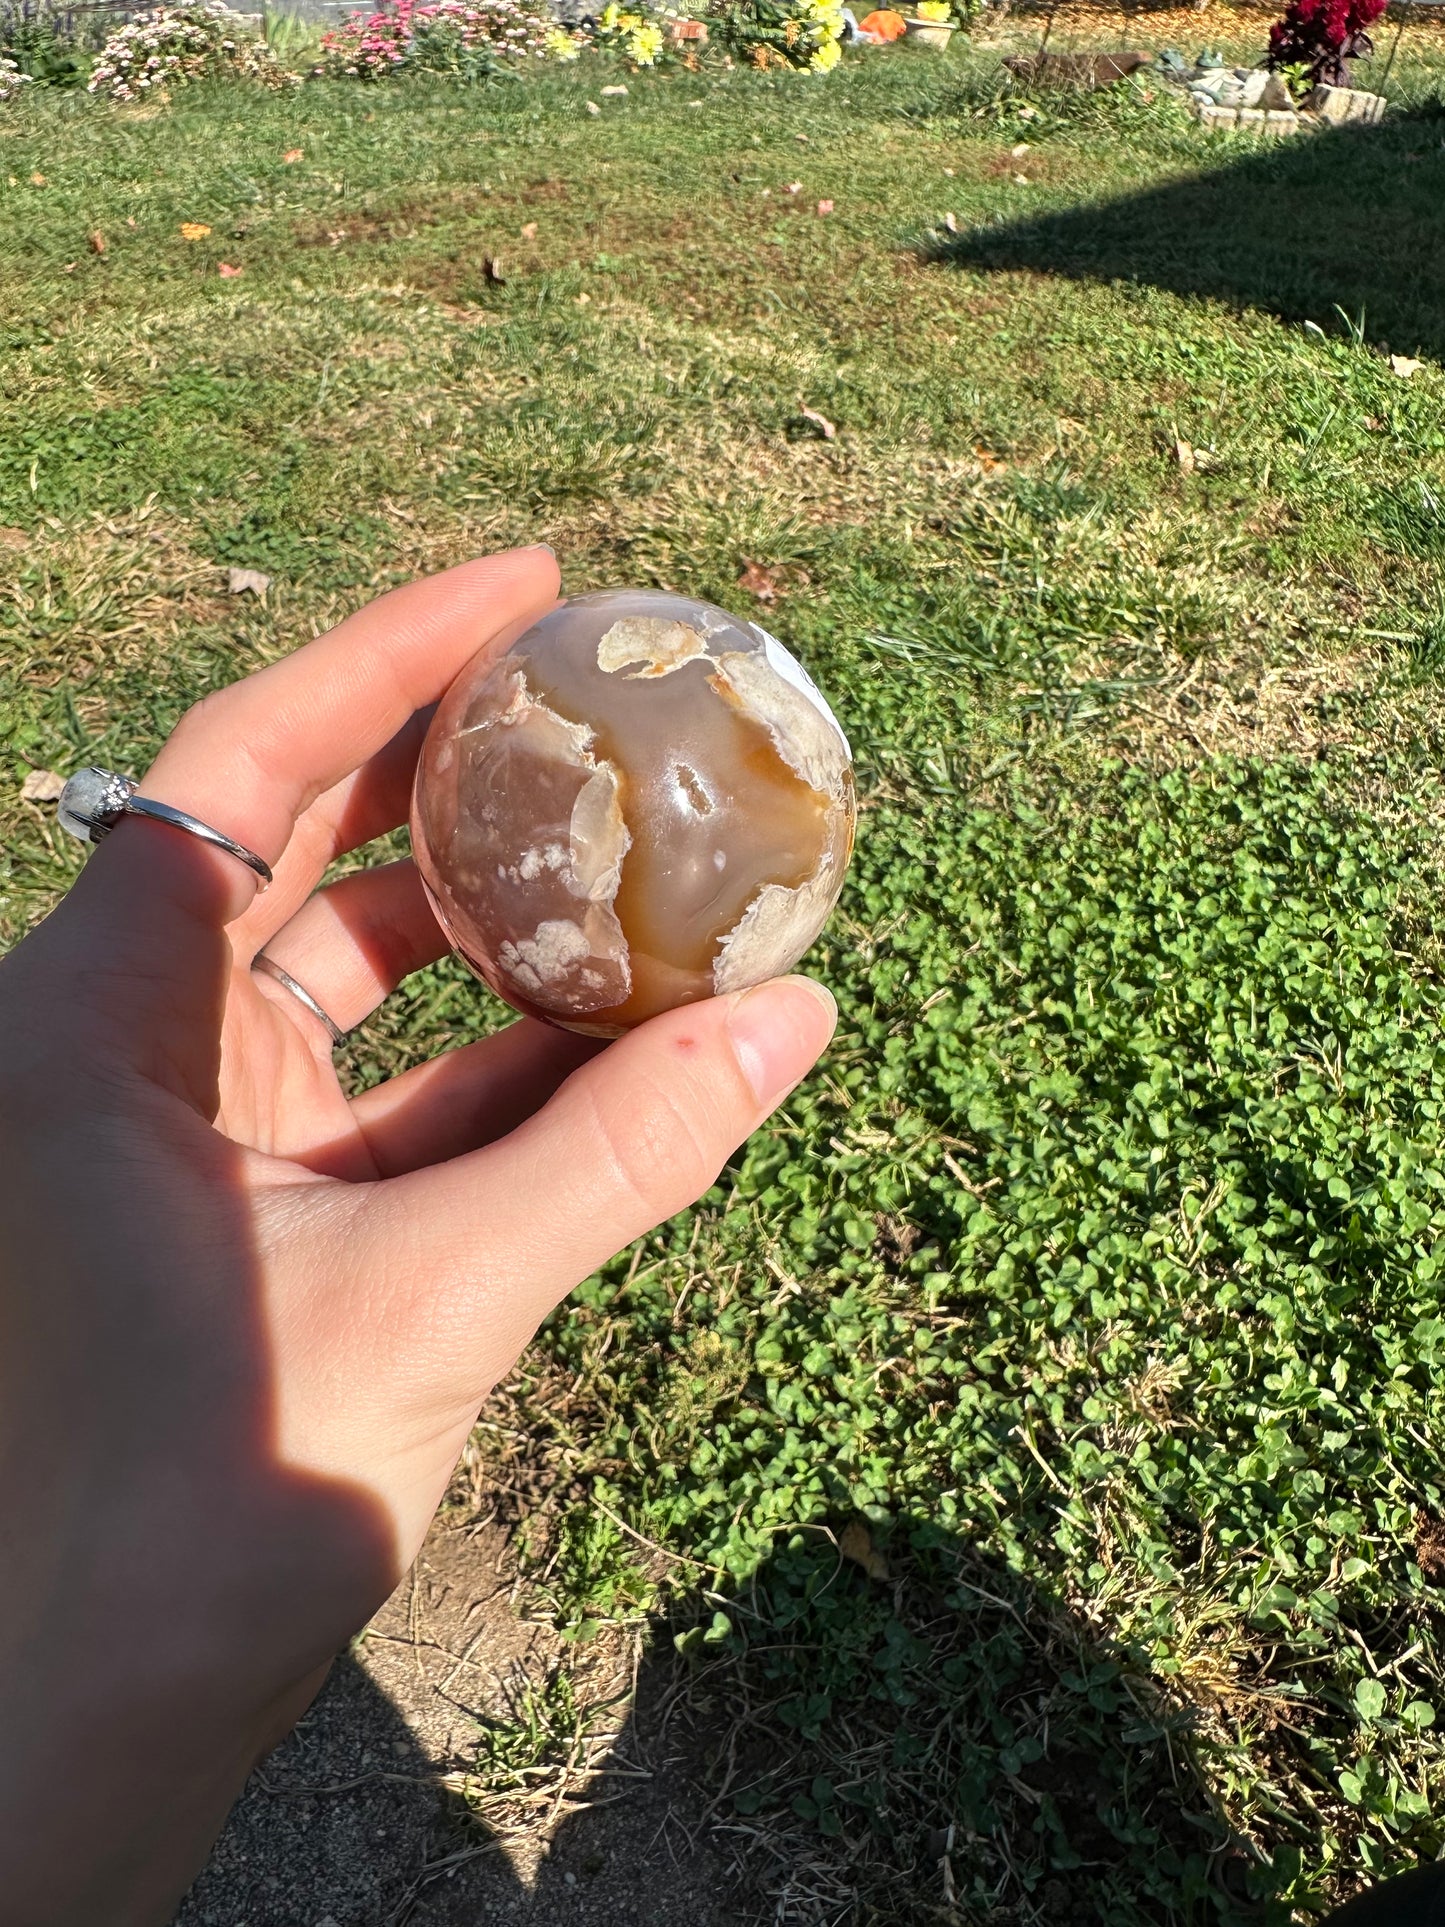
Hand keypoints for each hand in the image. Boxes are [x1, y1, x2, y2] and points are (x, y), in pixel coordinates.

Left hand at [0, 548, 835, 1926]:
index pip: (242, 768)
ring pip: (347, 968)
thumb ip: (621, 1150)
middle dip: (444, 765)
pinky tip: (612, 1029)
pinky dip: (488, 1054)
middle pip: (294, 839)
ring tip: (625, 855)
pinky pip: (381, 1083)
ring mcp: (188, 1124)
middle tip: (585, 693)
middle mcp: (123, 1046)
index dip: (384, 652)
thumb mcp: (442, 1293)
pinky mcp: (250, 1199)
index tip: (525, 585)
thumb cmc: (211, 1499)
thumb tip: (796, 1025)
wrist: (109, 1698)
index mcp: (99, 1023)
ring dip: (486, 922)